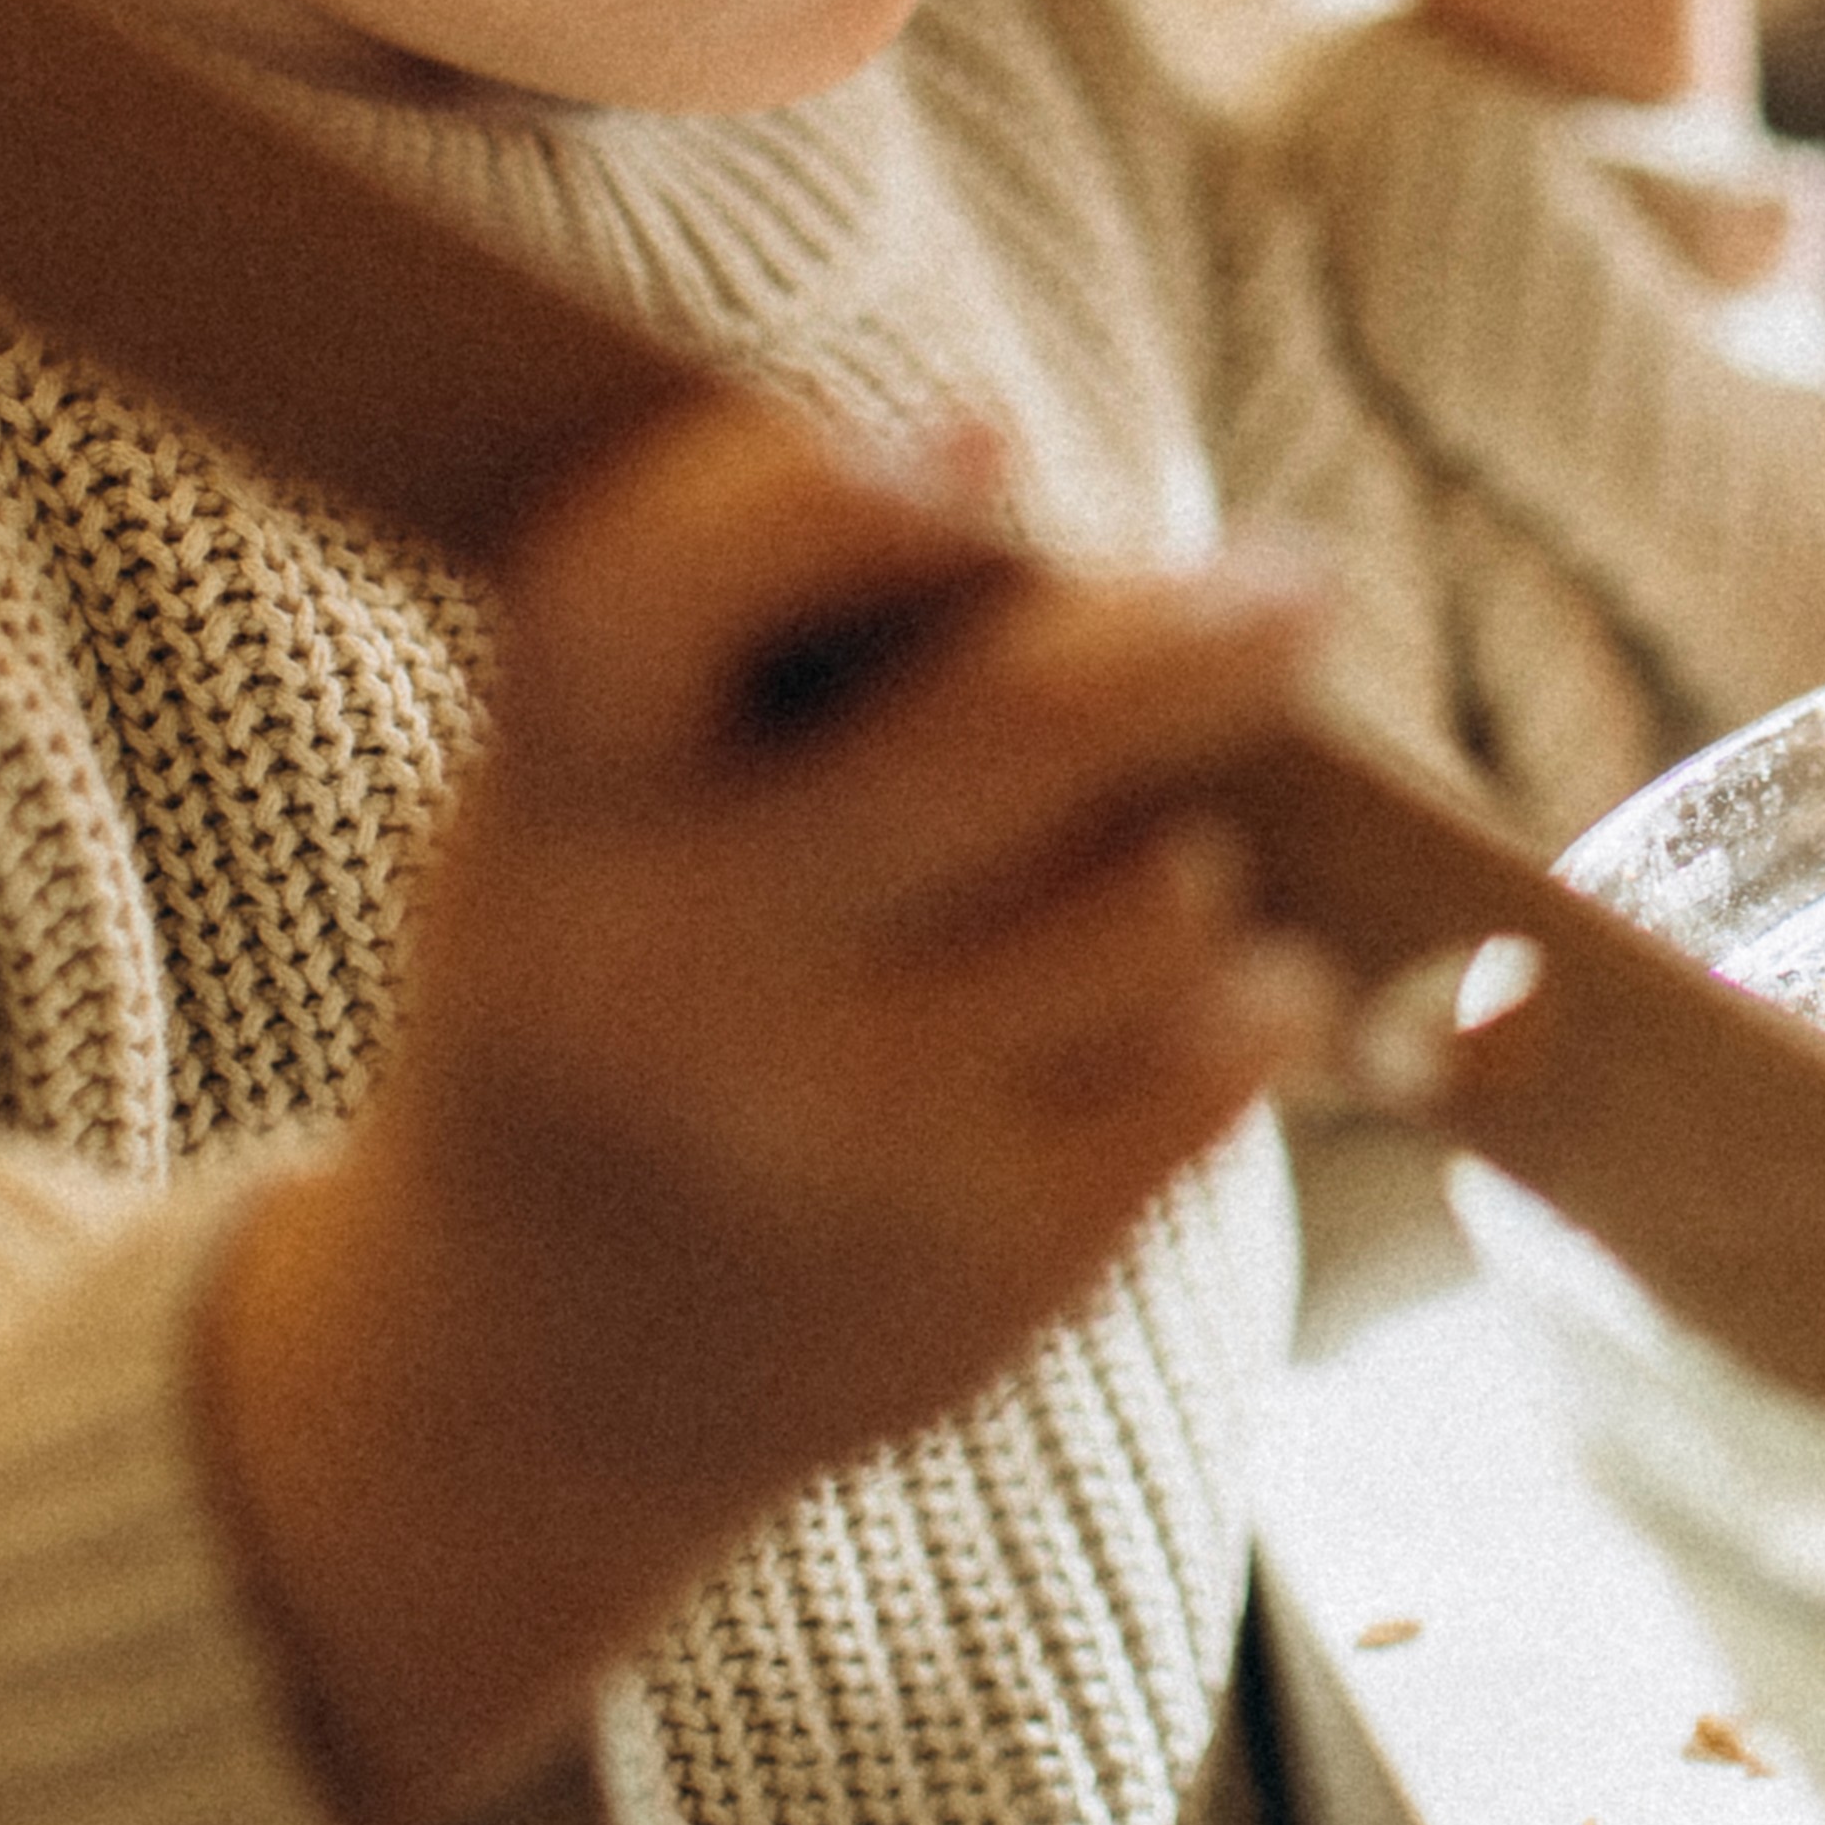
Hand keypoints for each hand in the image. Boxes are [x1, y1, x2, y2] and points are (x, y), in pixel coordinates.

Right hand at [200, 396, 1332, 1824]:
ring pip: (1155, 891)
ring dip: (1191, 850)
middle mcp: (678, 988)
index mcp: (550, 833)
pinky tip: (1215, 989)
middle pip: (1019, 726)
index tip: (983, 441)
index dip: (812, 498)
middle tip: (1292, 590)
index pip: (646, 596)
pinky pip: (1213, 1052)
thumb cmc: (605, 989)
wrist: (532, 1383)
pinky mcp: (986, 1272)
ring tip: (1147, 867)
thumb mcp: (573, 818)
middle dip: (1201, 631)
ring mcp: (840, 1144)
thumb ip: (731, 650)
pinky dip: (1250, 994)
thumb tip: (1005, 474)